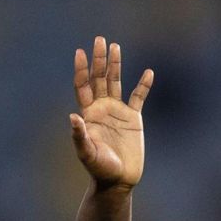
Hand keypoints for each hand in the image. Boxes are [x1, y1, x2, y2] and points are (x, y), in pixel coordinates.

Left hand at [69, 37, 152, 188]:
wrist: (118, 180)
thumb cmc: (99, 169)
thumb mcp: (87, 153)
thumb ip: (80, 136)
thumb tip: (73, 117)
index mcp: (88, 114)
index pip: (83, 86)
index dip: (81, 69)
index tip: (79, 52)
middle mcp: (101, 109)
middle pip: (99, 78)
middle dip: (99, 59)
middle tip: (99, 39)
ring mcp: (117, 112)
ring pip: (116, 82)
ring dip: (115, 65)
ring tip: (115, 46)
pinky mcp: (133, 118)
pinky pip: (138, 97)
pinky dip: (143, 85)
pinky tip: (148, 72)